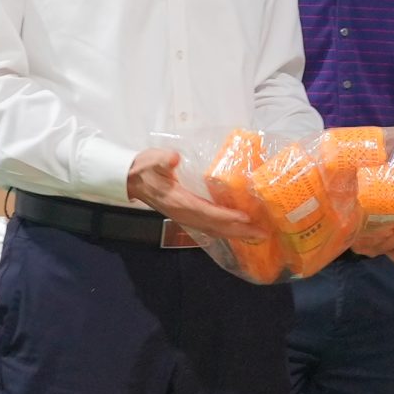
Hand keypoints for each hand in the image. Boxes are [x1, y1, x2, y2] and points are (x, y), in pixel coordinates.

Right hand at [127, 148, 264, 241]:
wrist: (131, 179)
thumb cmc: (145, 168)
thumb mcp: (152, 160)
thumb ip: (162, 159)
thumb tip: (172, 158)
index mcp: (178, 201)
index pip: (206, 212)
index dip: (226, 216)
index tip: (245, 218)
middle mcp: (184, 214)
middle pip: (215, 226)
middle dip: (239, 231)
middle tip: (262, 233)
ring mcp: (185, 217)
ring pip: (213, 230)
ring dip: (235, 233)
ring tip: (256, 234)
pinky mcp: (186, 216)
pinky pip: (209, 227)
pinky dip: (225, 230)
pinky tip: (238, 231)